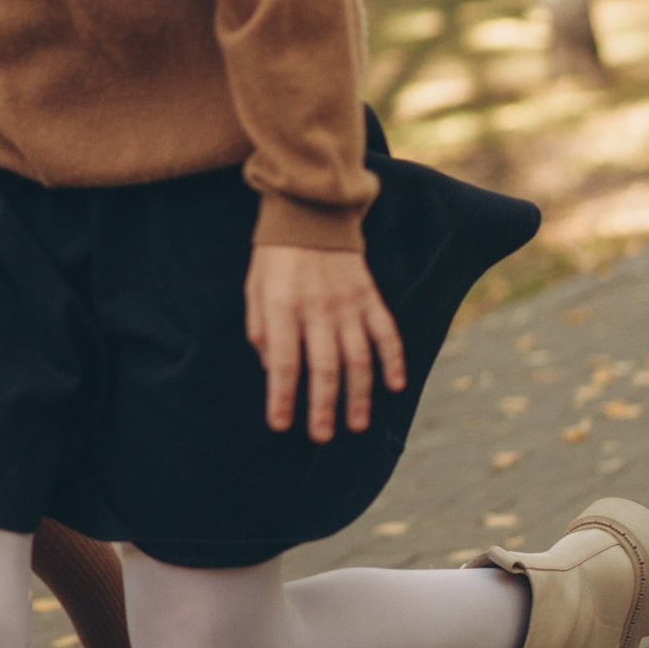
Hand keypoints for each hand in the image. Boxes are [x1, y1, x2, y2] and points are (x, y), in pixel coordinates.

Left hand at [246, 243, 406, 446]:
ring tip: (355, 424)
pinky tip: (394, 385)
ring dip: (358, 394)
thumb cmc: (275, 257)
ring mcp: (348, 303)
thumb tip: (271, 370)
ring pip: (357, 358)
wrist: (311, 212)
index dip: (282, 396)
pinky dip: (393, 360)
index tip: (281, 424)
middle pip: (323, 368)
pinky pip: (386, 333)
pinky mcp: (369, 297)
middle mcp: (317, 309)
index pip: (282, 362)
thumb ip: (260, 330)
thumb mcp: (254, 290)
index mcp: (282, 307)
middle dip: (322, 406)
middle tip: (321, 436)